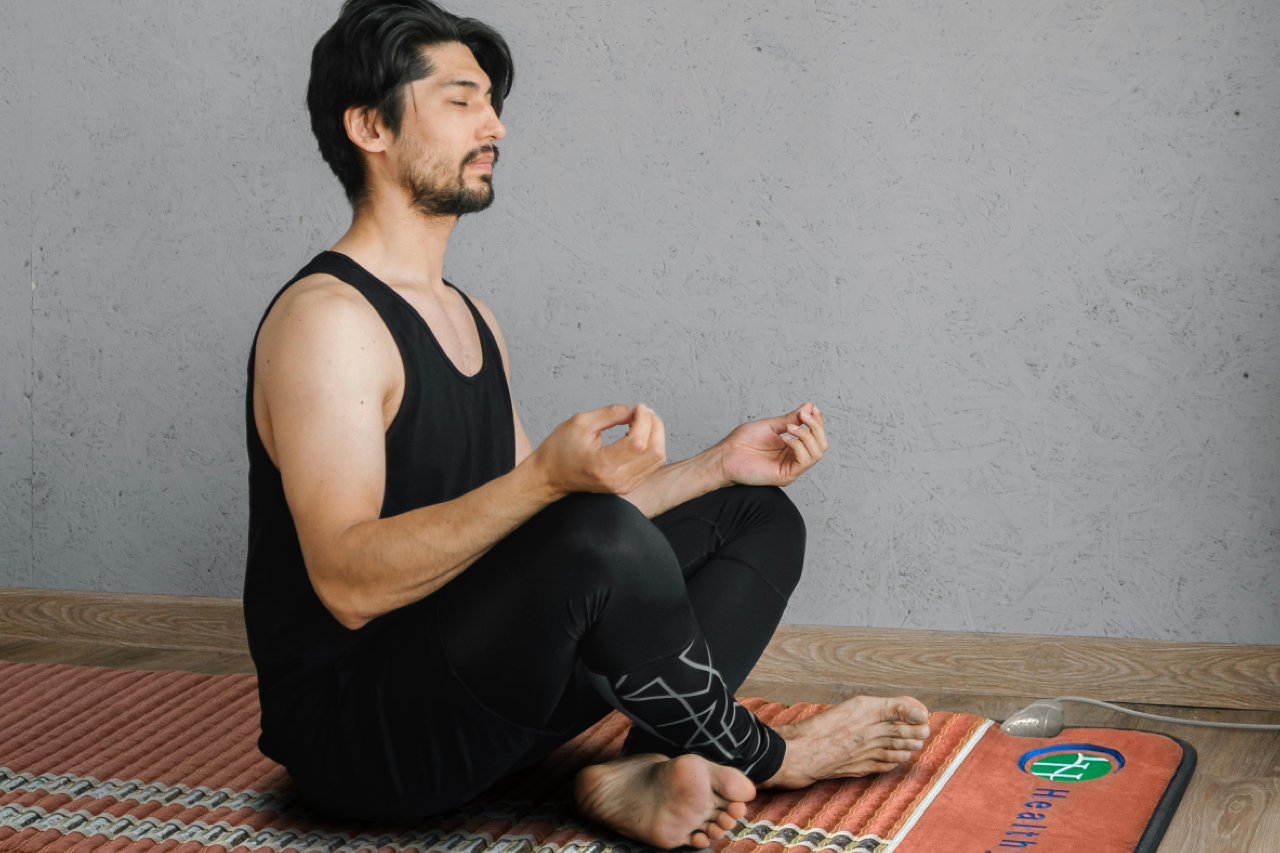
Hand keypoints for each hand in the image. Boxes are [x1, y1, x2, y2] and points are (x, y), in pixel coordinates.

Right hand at [532, 403, 667, 495]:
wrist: (548, 476)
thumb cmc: (558, 451)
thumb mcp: (580, 422)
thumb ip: (611, 413)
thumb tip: (635, 409)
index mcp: (602, 465)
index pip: (638, 443)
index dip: (644, 420)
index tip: (637, 407)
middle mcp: (616, 479)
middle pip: (655, 452)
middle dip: (655, 426)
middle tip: (643, 412)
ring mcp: (623, 486)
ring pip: (657, 459)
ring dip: (655, 435)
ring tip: (640, 422)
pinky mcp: (626, 486)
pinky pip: (651, 465)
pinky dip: (650, 447)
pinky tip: (637, 435)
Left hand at [714, 402, 826, 487]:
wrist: (726, 455)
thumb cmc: (743, 442)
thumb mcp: (771, 425)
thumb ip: (791, 419)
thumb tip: (809, 407)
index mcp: (792, 446)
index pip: (816, 435)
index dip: (817, 421)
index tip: (811, 408)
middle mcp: (794, 458)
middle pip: (821, 444)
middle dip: (816, 427)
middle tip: (803, 416)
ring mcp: (791, 468)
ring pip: (817, 453)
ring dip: (807, 435)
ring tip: (790, 427)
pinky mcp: (786, 475)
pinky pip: (804, 461)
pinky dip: (798, 446)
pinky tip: (785, 439)